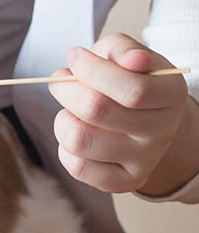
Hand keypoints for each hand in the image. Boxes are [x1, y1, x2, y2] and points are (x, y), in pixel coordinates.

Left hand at [48, 33, 197, 194]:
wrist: (140, 118)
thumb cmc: (126, 80)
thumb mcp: (125, 55)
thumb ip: (123, 50)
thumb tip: (132, 60)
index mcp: (171, 93)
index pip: (132, 89)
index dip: (92, 71)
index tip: (74, 57)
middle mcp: (163, 130)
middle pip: (97, 111)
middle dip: (66, 91)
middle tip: (60, 82)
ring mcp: (144, 160)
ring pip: (80, 140)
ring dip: (62, 119)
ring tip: (69, 111)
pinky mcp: (123, 182)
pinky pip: (77, 167)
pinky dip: (64, 148)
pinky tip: (76, 134)